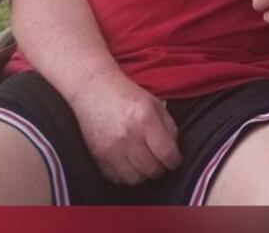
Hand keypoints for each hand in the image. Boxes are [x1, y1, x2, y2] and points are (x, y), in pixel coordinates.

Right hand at [67, 70, 181, 185]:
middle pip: (152, 170)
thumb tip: (175, 152)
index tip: (174, 160)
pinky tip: (128, 163)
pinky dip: (126, 175)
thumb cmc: (125, 95)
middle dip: (160, 167)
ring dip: (143, 174)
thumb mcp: (154, 104)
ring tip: (143, 162)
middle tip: (158, 160)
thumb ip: (169, 128)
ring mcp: (111, 149)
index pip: (167, 155)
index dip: (175, 161)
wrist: (93, 89)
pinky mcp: (98, 157)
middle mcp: (128, 136)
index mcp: (145, 120)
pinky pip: (117, 178)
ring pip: (135, 179)